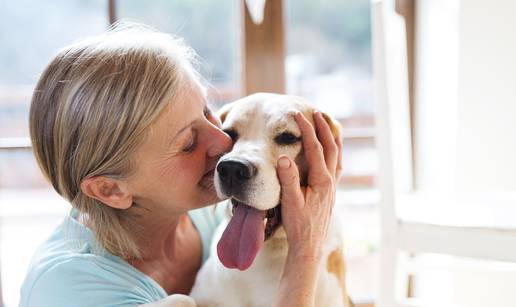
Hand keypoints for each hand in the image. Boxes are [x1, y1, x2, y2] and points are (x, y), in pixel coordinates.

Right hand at [276, 111, 341, 258]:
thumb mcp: (290, 202)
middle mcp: (330, 181)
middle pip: (330, 147)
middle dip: (323, 128)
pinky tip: (331, 151)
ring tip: (328, 124)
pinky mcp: (330, 192)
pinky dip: (334, 152)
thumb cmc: (298, 225)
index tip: (297, 115)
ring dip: (332, 138)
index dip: (306, 130)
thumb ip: (288, 179)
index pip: (315, 148)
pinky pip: (336, 165)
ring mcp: (332, 186)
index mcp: (321, 181)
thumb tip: (284, 157)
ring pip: (336, 155)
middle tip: (315, 112)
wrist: (309, 246)